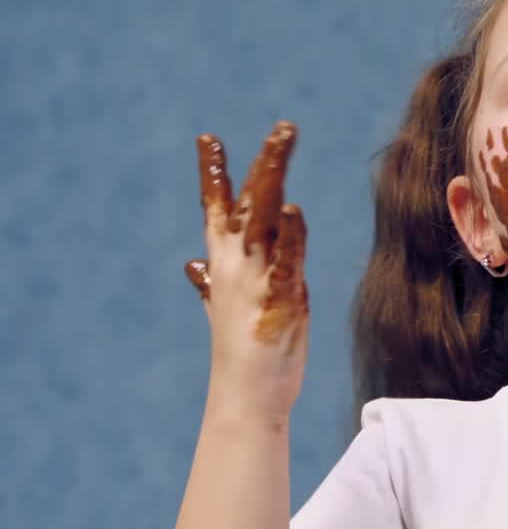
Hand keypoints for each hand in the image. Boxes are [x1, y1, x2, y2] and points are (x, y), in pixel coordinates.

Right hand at [184, 121, 308, 419]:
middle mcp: (236, 269)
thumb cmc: (244, 357)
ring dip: (275, 180)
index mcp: (226, 268)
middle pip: (247, 205)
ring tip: (285, 145)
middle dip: (263, 164)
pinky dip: (290, 236)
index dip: (214, 175)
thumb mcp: (227, 311)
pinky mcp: (279, 304)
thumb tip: (192, 266)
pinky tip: (293, 209)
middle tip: (285, 128)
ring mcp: (255, 284)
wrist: (246, 400)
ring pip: (264, 221)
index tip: (209, 139)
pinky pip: (285, 263)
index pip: (217, 212)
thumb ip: (211, 284)